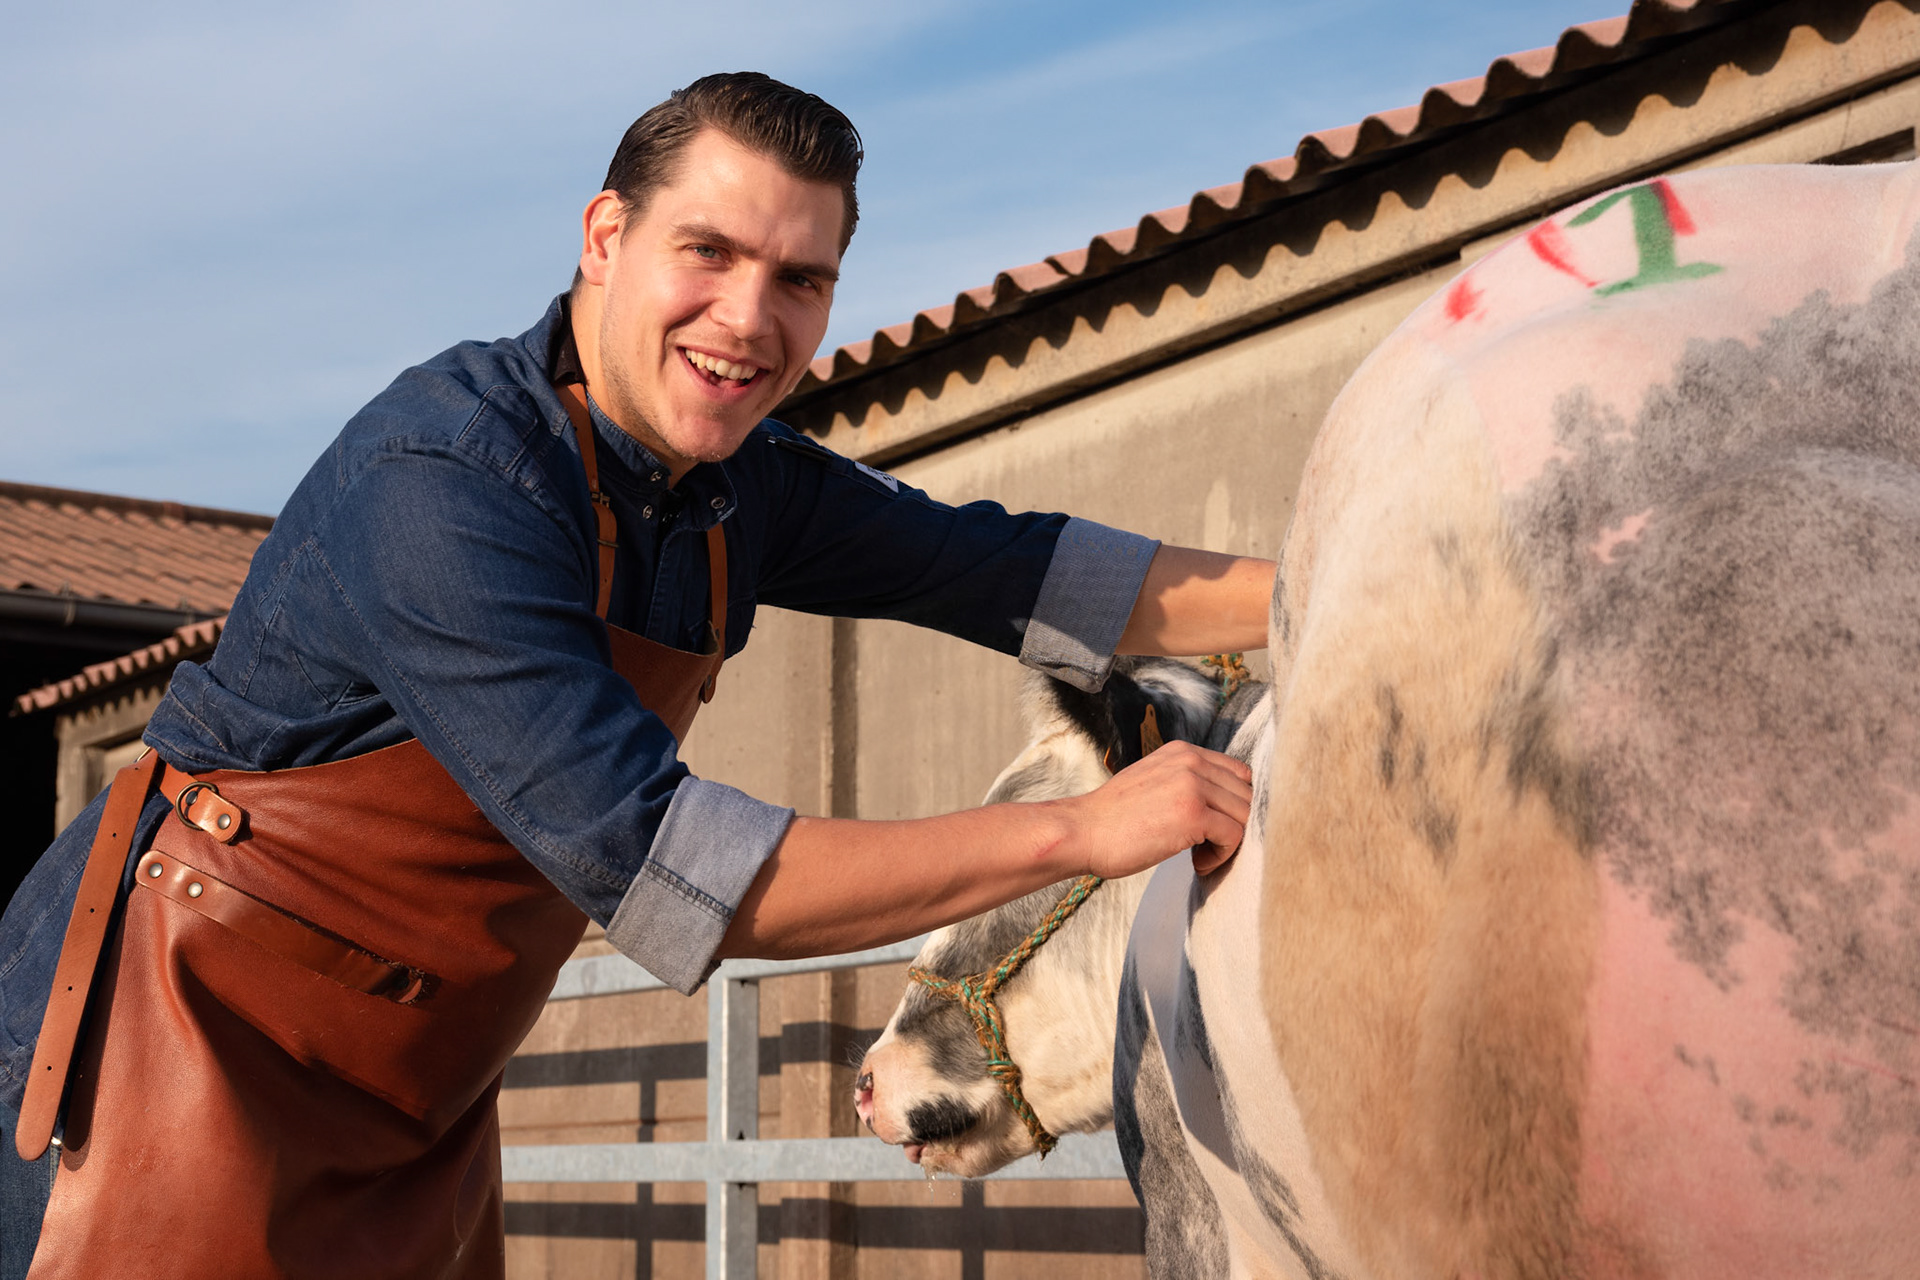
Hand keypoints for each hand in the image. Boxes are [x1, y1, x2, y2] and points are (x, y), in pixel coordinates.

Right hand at [1059, 741, 1252, 878]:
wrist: (1081, 832)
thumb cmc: (1113, 820)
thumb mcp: (1154, 782)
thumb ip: (1187, 782)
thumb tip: (1224, 805)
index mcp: (1182, 751)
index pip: (1238, 774)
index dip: (1234, 805)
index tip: (1213, 828)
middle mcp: (1190, 761)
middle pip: (1246, 795)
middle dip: (1233, 825)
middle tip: (1207, 847)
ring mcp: (1193, 785)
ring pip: (1244, 815)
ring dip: (1229, 843)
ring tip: (1201, 857)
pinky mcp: (1193, 813)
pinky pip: (1234, 836)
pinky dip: (1221, 856)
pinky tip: (1197, 864)